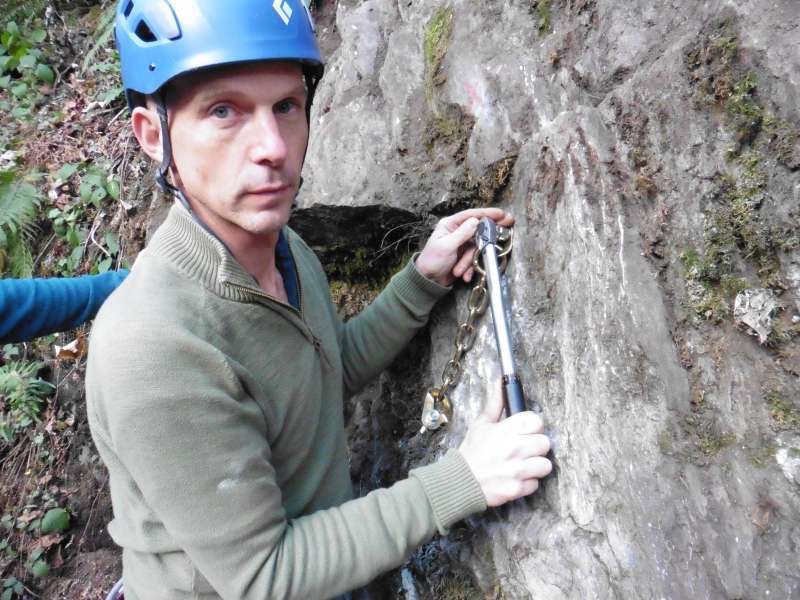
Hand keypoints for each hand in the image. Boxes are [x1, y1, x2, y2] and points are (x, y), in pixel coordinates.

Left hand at [415, 208, 514, 286]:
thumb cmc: (432, 261)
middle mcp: (457, 231)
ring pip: (477, 248)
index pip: (471, 215)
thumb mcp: (446, 246)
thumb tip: (475, 221)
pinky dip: (470, 268)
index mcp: (450, 225)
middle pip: (479, 229)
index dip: (487, 213)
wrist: (428, 281)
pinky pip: (475, 258)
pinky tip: (463, 275)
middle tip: (508, 225)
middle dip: (489, 234)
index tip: (501, 213)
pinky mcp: (465, 255)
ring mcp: (462, 244)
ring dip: (469, 261)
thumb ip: (462, 233)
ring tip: (459, 270)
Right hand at [459, 387, 551, 506]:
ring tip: (522, 465)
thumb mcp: (480, 425)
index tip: (526, 431)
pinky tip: (516, 478)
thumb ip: (495, 404)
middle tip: (524, 449)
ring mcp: (517, 469)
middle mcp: (514, 448)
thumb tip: (501, 383)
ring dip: (535, 466)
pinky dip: (527, 483)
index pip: (536, 421)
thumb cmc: (471, 452)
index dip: (533, 426)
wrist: (460, 481)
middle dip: (536, 446)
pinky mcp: (517, 488)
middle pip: (545, 442)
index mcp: (506, 430)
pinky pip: (535, 484)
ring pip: (545, 465)